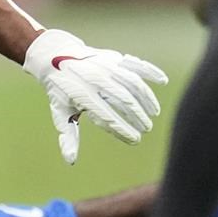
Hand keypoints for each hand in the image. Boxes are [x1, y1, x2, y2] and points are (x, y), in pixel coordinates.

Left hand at [23, 29, 167, 162]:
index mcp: (81, 95)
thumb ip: (68, 136)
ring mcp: (105, 66)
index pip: (107, 116)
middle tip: (146, 129)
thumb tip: (71, 160)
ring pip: (133, 82)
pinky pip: (135, 64)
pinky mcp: (113, 57)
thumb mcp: (60, 113)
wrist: (55, 55)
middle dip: (138, 116)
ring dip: (147, 98)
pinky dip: (150, 70)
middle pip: (123, 100)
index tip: (134, 140)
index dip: (123, 129)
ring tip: (153, 113)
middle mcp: (95, 79)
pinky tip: (162, 81)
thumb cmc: (61, 91)